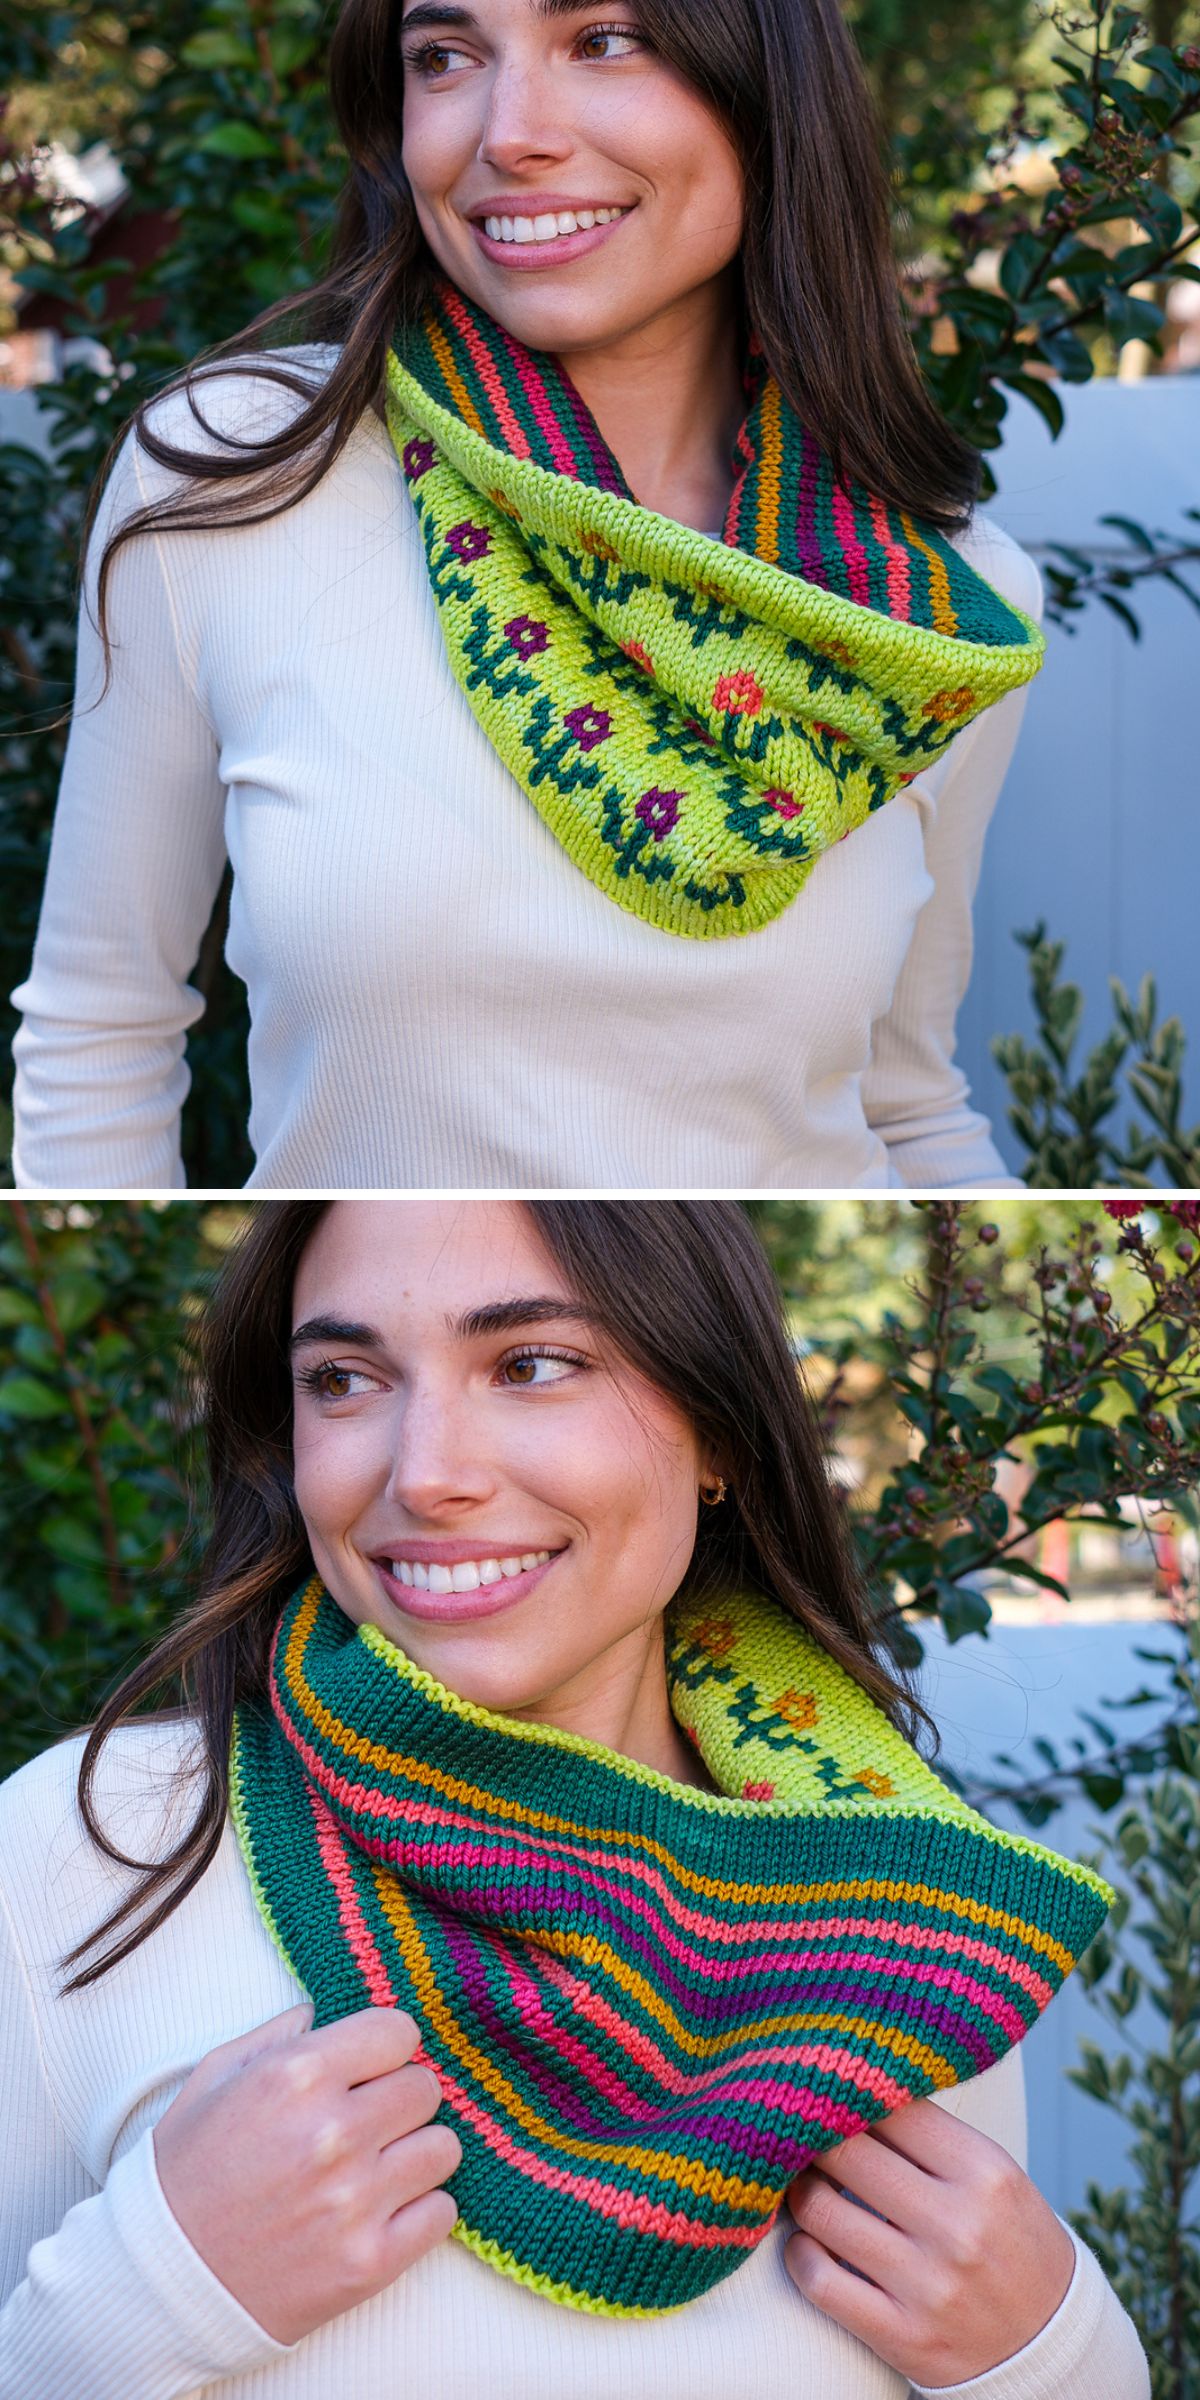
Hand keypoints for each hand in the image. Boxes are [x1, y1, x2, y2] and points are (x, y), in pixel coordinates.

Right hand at [153, 2000, 460, 2344]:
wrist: (160, 2284)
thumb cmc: (184, 2176)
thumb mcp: (212, 2081)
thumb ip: (276, 2036)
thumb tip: (321, 2012)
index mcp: (296, 2076)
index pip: (398, 2031)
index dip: (385, 2047)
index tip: (371, 2066)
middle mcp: (333, 2133)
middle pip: (425, 2089)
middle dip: (399, 2099)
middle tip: (367, 2121)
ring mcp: (355, 2201)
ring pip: (442, 2148)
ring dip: (414, 2153)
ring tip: (375, 2167)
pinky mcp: (370, 2262)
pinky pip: (442, 2212)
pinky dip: (419, 2210)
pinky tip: (380, 2211)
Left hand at [783, 2094, 1075, 2390]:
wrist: (1050, 2342)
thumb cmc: (1009, 2241)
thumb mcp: (994, 2175)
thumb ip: (929, 2135)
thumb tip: (848, 2089)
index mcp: (984, 2172)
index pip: (890, 2106)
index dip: (850, 2094)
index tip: (830, 2095)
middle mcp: (958, 2225)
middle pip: (844, 2151)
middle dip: (811, 2138)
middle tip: (801, 2137)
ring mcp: (929, 2285)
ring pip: (820, 2211)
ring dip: (801, 2192)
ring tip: (808, 2186)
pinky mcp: (904, 2336)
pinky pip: (819, 2281)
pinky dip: (799, 2254)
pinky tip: (809, 2243)